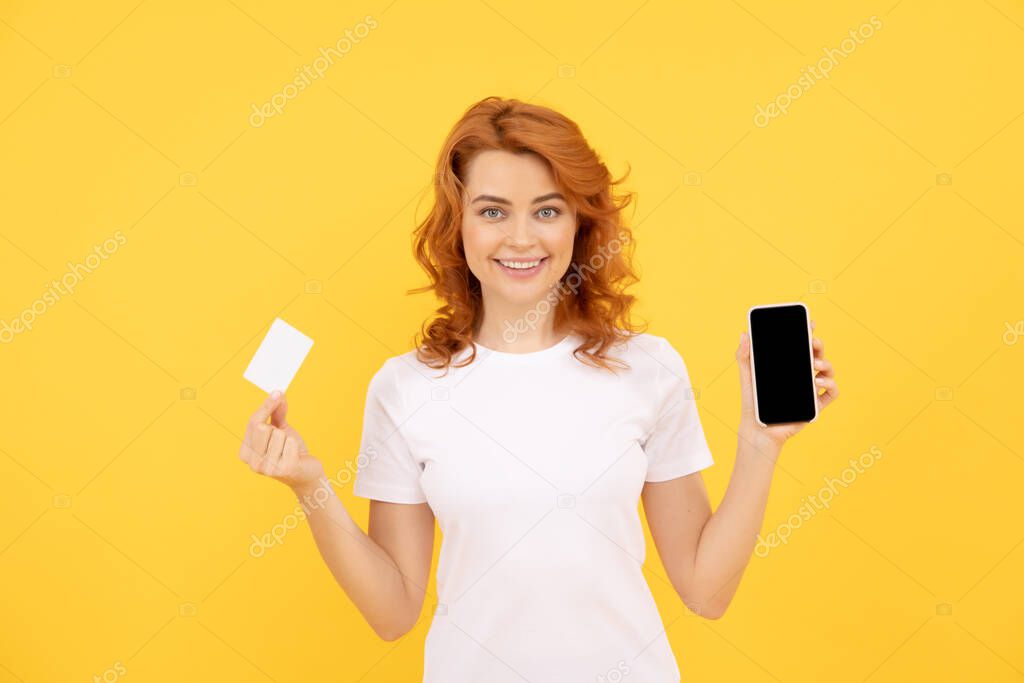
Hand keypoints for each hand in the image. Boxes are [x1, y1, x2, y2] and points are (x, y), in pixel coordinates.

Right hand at [239, 391, 324, 491]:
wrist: (306, 473)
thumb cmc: (291, 451)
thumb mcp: (281, 430)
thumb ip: (276, 412)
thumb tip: (277, 394)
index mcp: (245, 452)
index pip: (252, 422)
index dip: (266, 406)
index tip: (277, 392)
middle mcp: (252, 462)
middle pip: (262, 427)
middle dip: (277, 428)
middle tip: (283, 439)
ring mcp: (266, 468)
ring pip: (278, 435)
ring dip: (287, 439)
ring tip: (288, 451)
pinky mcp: (282, 470)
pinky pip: (290, 443)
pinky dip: (295, 445)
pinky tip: (295, 456)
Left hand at [736, 320, 838, 452]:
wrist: (757, 428)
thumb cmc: (753, 402)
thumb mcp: (748, 376)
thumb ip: (744, 356)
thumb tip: (744, 334)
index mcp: (789, 366)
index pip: (802, 346)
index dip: (808, 333)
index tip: (809, 323)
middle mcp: (802, 376)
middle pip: (817, 355)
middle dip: (819, 345)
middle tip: (812, 341)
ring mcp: (811, 390)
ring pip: (828, 371)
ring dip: (826, 363)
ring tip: (813, 363)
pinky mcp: (816, 405)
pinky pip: (832, 393)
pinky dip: (830, 384)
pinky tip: (817, 382)